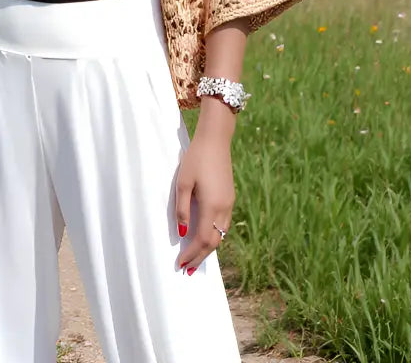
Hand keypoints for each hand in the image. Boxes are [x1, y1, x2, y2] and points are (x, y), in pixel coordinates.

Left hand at [174, 134, 233, 273]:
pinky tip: (206, 238)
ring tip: (196, 258)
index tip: (180, 265)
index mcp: (211, 206)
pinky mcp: (230, 197)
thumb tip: (183, 234)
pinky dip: (214, 236)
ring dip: (208, 248)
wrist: (216, 140)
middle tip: (188, 270)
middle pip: (214, 242)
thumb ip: (182, 209)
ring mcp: (229, 203)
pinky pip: (223, 225)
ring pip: (220, 235)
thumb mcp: (183, 183)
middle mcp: (224, 209)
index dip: (191, 255)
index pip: (201, 240)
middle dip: (200, 257)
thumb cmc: (195, 159)